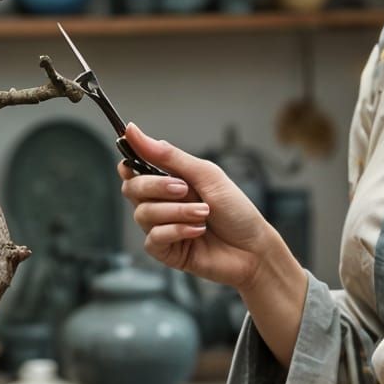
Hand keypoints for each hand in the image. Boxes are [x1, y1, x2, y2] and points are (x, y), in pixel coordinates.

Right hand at [118, 122, 280, 291]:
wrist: (254, 248)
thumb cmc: (236, 210)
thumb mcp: (206, 174)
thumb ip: (168, 156)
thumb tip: (133, 131)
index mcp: (170, 181)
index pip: (134, 170)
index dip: (129, 164)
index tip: (134, 162)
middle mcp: (162, 203)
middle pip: (133, 189)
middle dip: (157, 186)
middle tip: (185, 189)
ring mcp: (162, 227)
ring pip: (143, 214)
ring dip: (176, 211)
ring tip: (203, 213)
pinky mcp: (166, 251)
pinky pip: (154, 238)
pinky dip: (177, 231)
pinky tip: (197, 231)